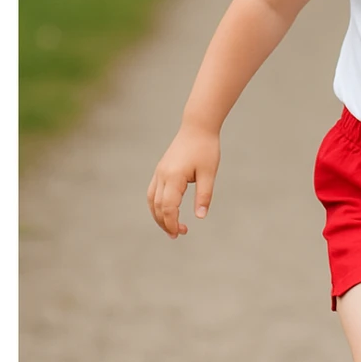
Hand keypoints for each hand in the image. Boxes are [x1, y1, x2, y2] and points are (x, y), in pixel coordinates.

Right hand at [147, 124, 220, 238]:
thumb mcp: (209, 173)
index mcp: (174, 177)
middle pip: (157, 207)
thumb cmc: (206, 148)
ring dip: (158, 215)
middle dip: (165, 223)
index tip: (180, 233)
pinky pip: (153, 192)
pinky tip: (167, 210)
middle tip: (178, 235)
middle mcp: (162, 175)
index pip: (168, 207)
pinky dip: (156, 205)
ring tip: (171, 227)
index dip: (172, 223)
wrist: (197, 127)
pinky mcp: (161, 169)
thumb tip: (200, 217)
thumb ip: (204, 195)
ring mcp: (159, 172)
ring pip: (151, 200)